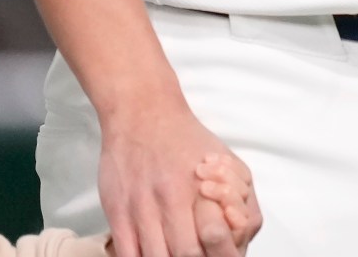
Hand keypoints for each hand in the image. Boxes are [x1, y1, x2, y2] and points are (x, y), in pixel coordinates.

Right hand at [95, 98, 254, 256]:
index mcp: (203, 188)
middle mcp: (173, 199)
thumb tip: (241, 234)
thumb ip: (241, 201)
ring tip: (173, 254)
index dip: (219, 252)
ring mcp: (142, 207)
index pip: (215, 238)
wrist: (144, 114)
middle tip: (196, 255)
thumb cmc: (189, 141)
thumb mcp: (229, 164)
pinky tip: (149, 254)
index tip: (216, 252)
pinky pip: (126, 253)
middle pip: (186, 254)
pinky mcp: (117, 210)